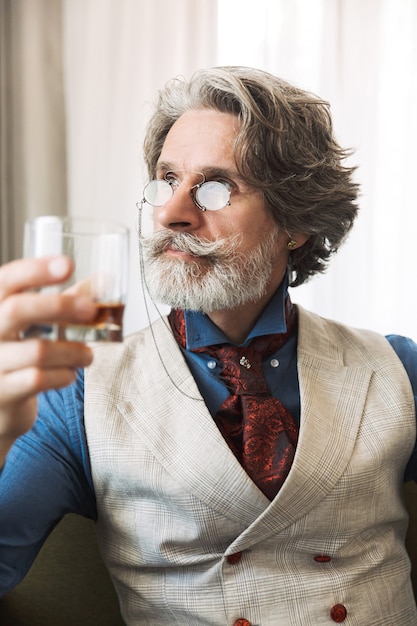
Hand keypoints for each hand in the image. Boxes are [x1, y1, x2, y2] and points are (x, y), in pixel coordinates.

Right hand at [0, 257, 95, 463]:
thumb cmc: (19, 354)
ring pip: (37, 350)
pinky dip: (63, 375)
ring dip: (72, 351)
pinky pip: (38, 379)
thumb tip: (106, 279)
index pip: (6, 280)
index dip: (35, 270)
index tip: (68, 264)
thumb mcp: (35, 323)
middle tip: (91, 310)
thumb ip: (65, 300)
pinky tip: (70, 374)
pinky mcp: (2, 392)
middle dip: (60, 306)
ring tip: (88, 355)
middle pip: (17, 310)